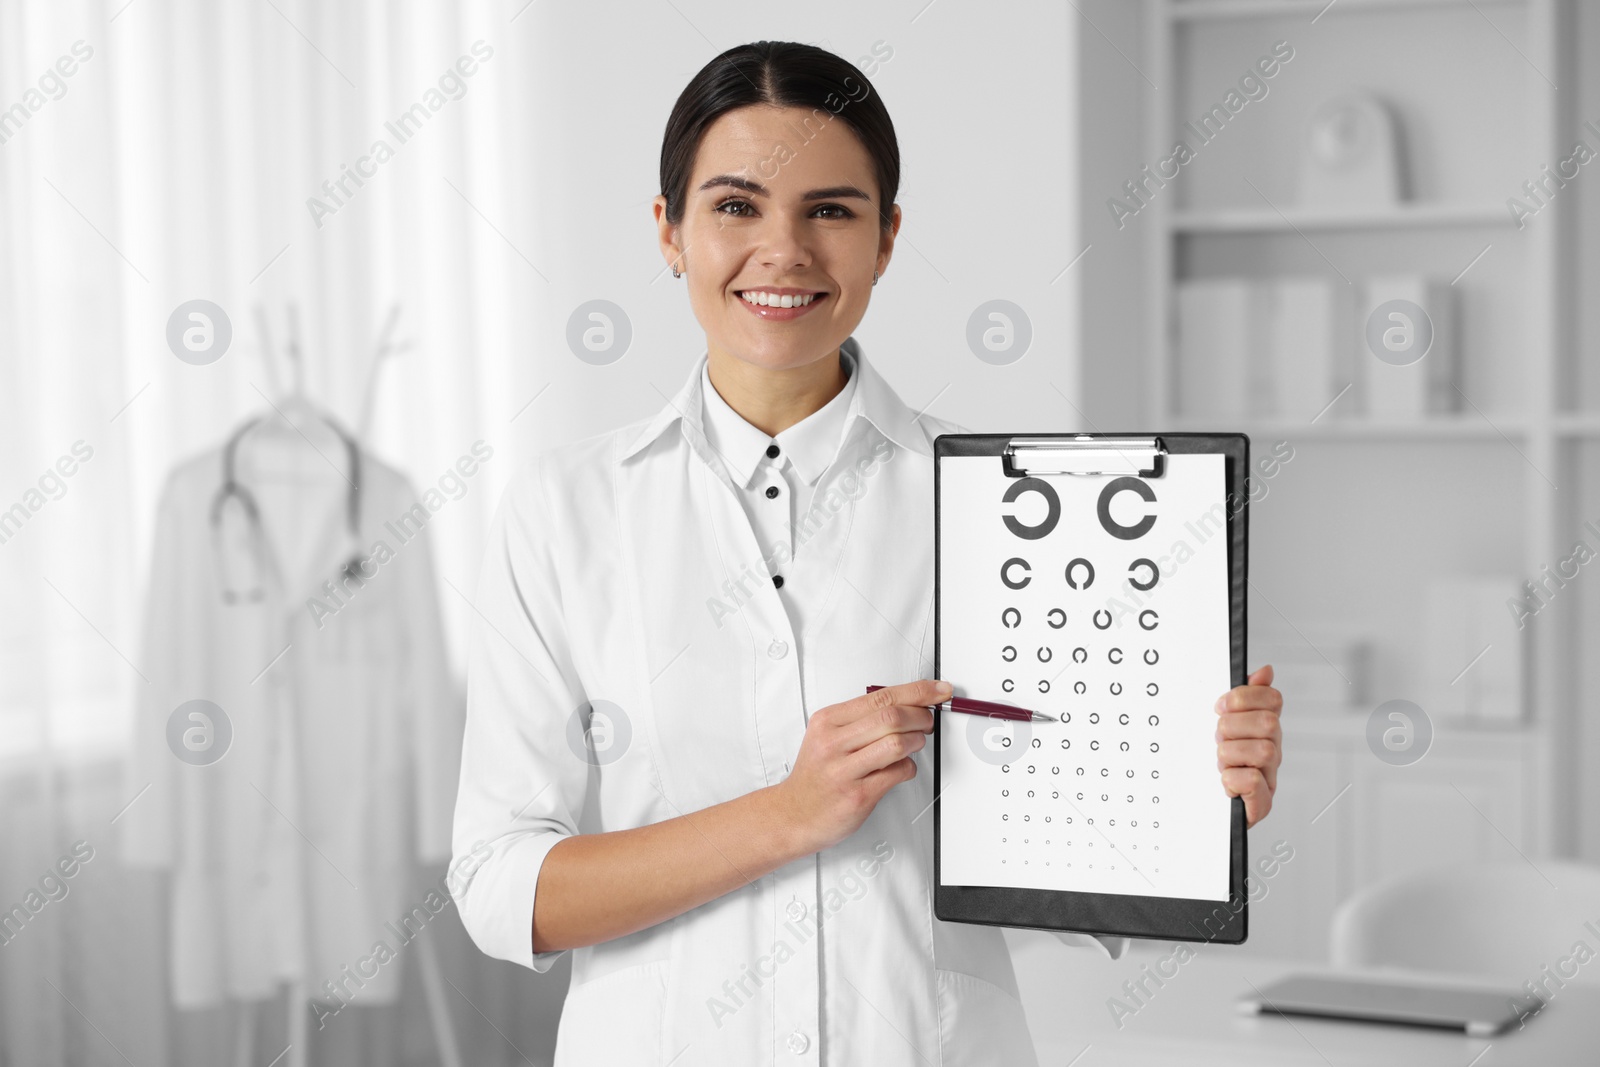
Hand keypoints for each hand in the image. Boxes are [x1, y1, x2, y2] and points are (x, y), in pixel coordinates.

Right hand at [775, 678, 943, 852]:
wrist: (794, 814)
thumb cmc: (816, 775)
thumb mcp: (826, 736)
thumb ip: (860, 720)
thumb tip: (906, 704)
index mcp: (828, 721)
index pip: (881, 696)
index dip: (917, 691)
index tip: (938, 690)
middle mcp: (833, 743)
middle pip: (892, 716)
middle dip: (921, 716)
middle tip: (927, 721)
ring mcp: (844, 770)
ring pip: (897, 743)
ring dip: (918, 741)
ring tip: (917, 743)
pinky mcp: (858, 795)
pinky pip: (898, 773)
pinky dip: (909, 767)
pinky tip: (903, 768)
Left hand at [1215, 664, 1282, 827]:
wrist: (1196, 813)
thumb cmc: (1209, 766)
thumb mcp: (1220, 726)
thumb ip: (1242, 698)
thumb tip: (1265, 671)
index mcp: (1263, 731)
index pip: (1273, 699)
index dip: (1244, 697)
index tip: (1221, 706)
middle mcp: (1272, 753)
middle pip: (1268, 722)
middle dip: (1232, 727)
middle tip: (1218, 739)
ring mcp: (1269, 778)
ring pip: (1262, 750)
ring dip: (1230, 754)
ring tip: (1220, 763)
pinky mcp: (1261, 804)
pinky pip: (1251, 780)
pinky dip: (1231, 779)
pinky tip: (1225, 782)